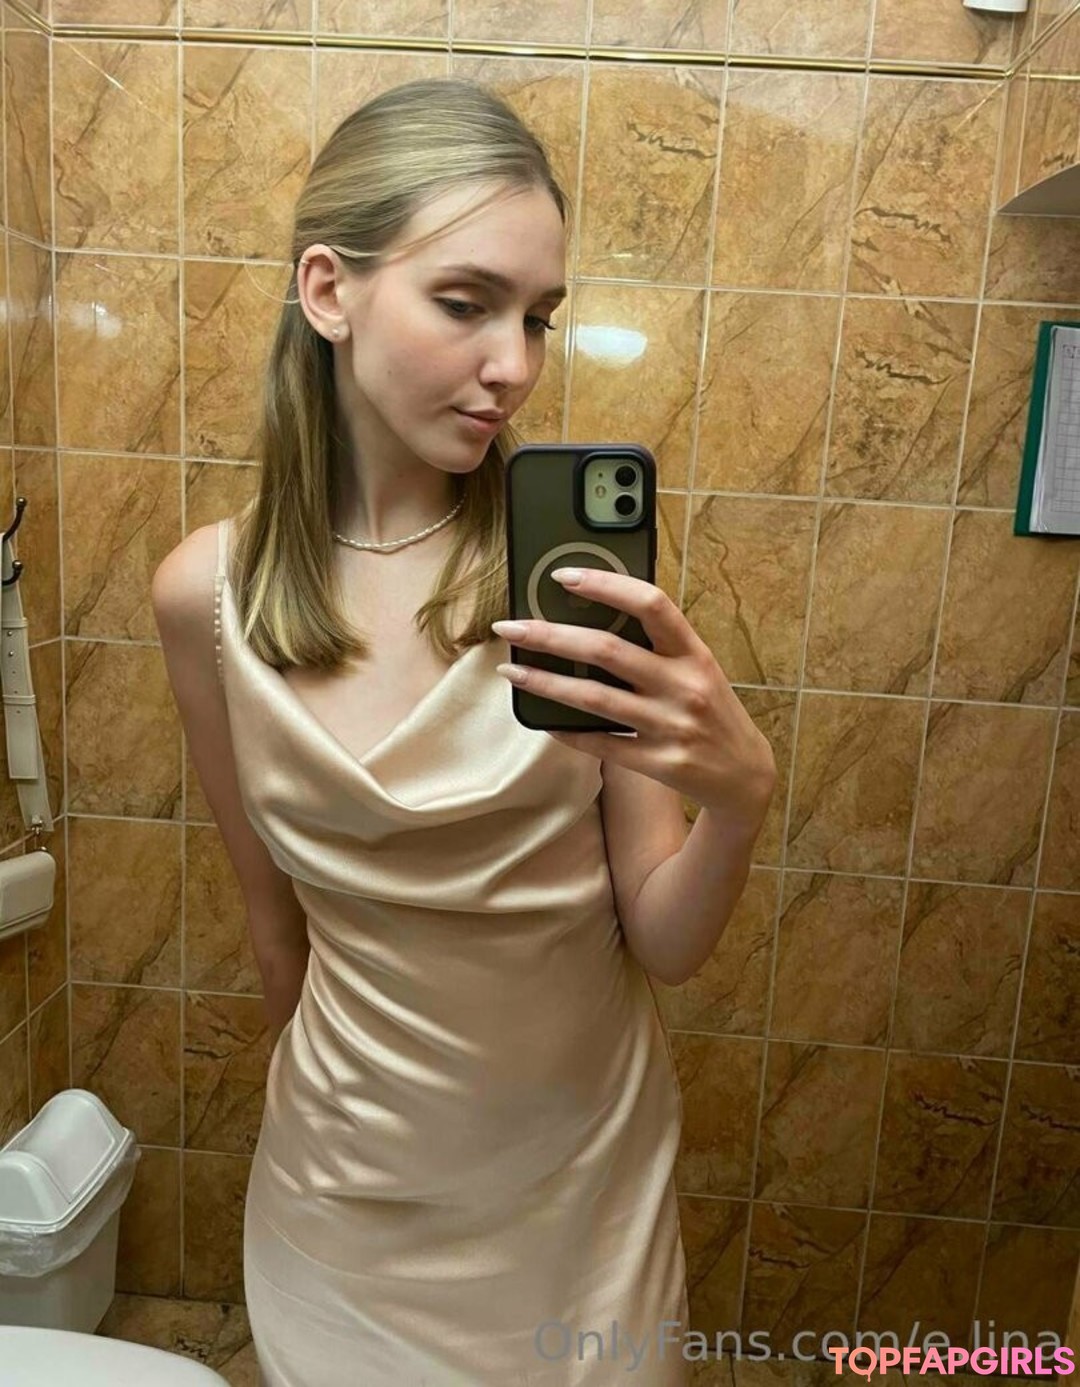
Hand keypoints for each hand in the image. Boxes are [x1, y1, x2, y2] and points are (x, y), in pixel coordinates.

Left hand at [491, 566, 776, 829]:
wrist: (745, 776)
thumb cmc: (712, 710)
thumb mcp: (698, 668)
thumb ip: (658, 645)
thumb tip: (590, 618)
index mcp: (694, 653)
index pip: (650, 604)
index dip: (605, 585)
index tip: (562, 576)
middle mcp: (684, 686)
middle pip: (606, 650)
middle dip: (549, 635)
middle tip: (510, 626)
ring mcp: (671, 726)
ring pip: (594, 698)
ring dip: (545, 682)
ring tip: (511, 671)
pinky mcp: (658, 762)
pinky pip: (600, 743)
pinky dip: (567, 730)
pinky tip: (542, 719)